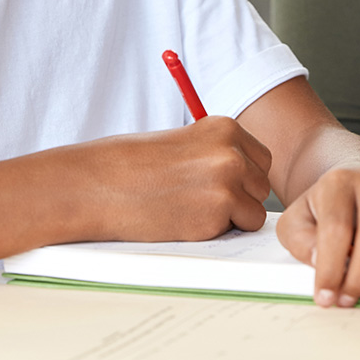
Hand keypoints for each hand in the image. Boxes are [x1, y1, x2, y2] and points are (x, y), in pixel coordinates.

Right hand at [87, 115, 272, 241]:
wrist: (98, 184)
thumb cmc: (132, 165)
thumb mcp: (184, 144)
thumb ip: (218, 154)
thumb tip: (249, 180)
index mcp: (225, 128)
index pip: (261, 159)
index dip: (242, 176)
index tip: (215, 182)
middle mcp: (232, 153)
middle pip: (261, 186)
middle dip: (239, 197)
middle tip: (199, 198)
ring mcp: (226, 184)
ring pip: (253, 212)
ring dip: (229, 218)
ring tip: (190, 208)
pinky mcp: (215, 215)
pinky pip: (234, 231)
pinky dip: (215, 232)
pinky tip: (183, 219)